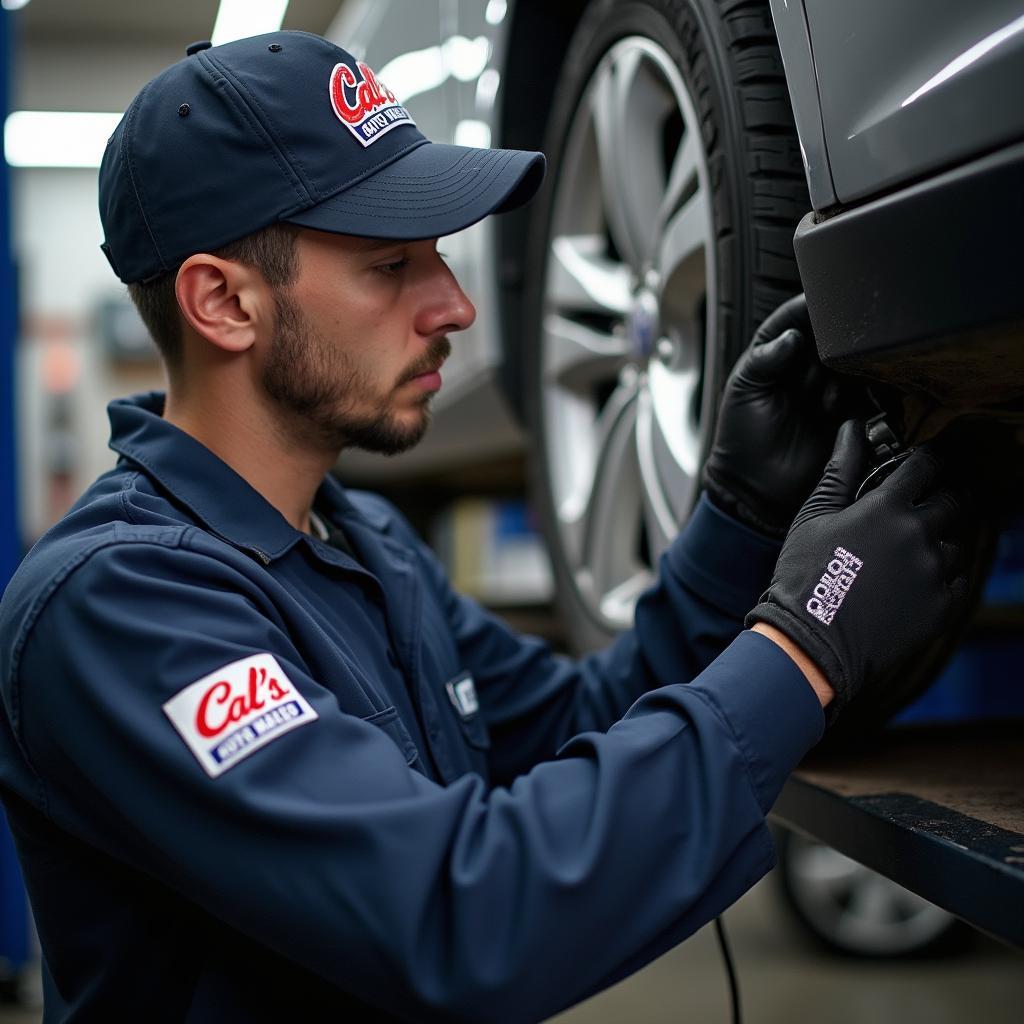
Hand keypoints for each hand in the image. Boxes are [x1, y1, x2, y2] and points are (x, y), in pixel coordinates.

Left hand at [702, 294, 856, 536]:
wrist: (757, 490)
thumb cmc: (742, 440)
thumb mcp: (743, 394)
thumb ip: (763, 360)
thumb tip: (792, 335)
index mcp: (776, 356)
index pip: (795, 320)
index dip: (807, 308)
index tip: (819, 301)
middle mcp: (807, 368)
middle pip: (831, 336)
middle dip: (833, 340)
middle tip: (832, 351)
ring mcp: (832, 389)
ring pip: (853, 361)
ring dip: (844, 372)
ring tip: (823, 399)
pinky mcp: (853, 413)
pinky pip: (871, 393)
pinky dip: (864, 393)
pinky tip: (843, 408)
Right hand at [745, 421, 973, 722]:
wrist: (812, 642)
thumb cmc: (805, 575)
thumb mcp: (813, 518)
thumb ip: (839, 471)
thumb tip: (851, 429)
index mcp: (886, 507)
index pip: (926, 465)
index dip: (930, 459)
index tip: (928, 462)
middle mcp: (919, 534)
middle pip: (956, 501)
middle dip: (947, 496)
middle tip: (932, 502)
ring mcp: (934, 572)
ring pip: (959, 543)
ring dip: (944, 540)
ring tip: (916, 550)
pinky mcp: (942, 606)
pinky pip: (959, 581)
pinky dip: (945, 576)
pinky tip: (917, 580)